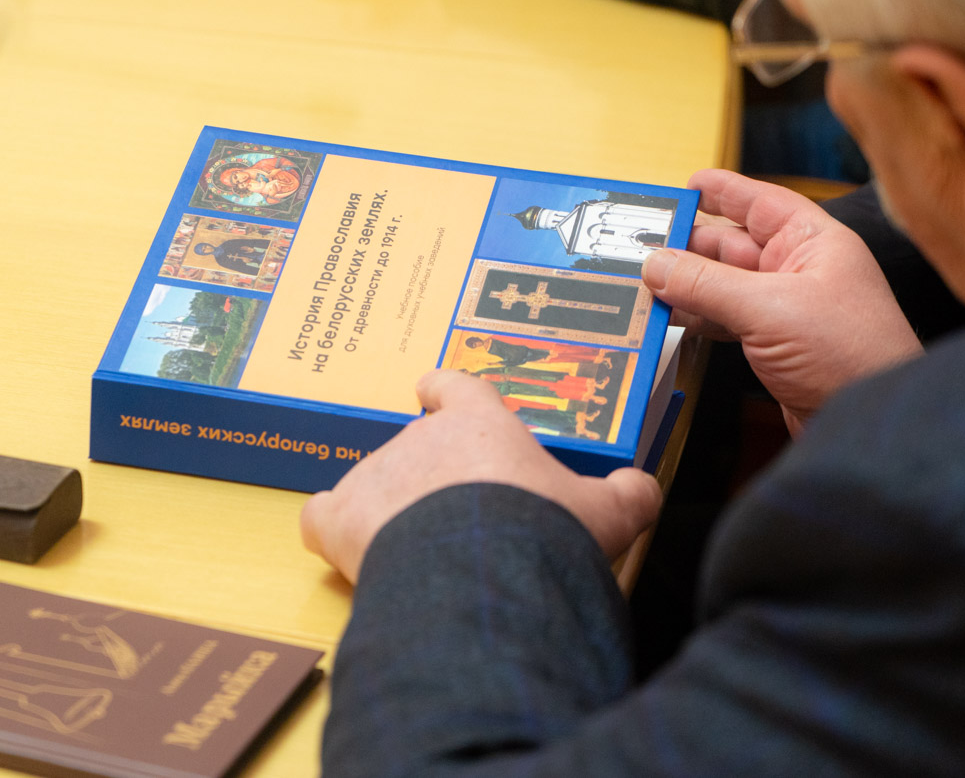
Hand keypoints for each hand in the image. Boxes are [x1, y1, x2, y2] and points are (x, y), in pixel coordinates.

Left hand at [300, 370, 662, 583]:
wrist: (483, 577)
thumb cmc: (544, 535)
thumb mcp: (609, 513)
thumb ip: (628, 494)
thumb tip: (641, 488)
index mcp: (480, 424)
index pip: (456, 388)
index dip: (447, 391)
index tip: (436, 392)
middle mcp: (421, 438)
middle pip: (419, 447)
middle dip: (435, 479)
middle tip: (465, 523)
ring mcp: (375, 476)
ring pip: (377, 485)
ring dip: (393, 511)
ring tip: (424, 557)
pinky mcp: (340, 520)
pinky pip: (322, 518)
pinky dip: (333, 531)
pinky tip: (346, 549)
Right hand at [643, 170, 923, 432]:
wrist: (871, 426)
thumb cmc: (849, 356)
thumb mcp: (770, 309)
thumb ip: (707, 284)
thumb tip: (656, 263)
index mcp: (813, 242)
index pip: (761, 202)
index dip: (722, 190)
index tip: (684, 185)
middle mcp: (801, 269)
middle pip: (733, 244)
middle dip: (689, 244)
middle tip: (641, 243)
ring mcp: (787, 308)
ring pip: (725, 284)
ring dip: (687, 284)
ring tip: (643, 280)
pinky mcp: (776, 344)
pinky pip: (727, 318)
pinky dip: (698, 316)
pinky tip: (669, 316)